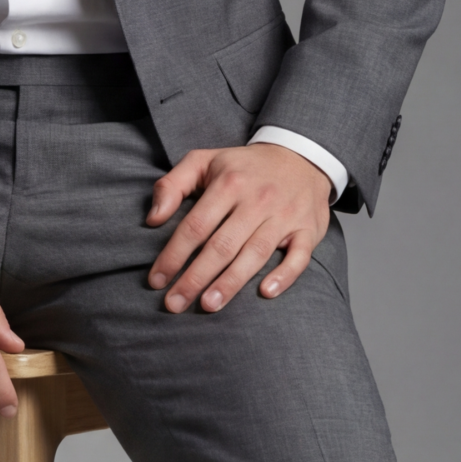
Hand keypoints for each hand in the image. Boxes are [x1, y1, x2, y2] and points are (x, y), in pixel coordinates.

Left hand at [145, 141, 330, 312]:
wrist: (301, 156)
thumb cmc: (244, 167)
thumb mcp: (204, 161)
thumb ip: (171, 185)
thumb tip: (152, 219)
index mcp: (229, 183)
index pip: (195, 226)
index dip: (173, 255)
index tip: (156, 280)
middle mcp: (257, 200)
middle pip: (222, 245)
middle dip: (195, 277)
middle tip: (175, 304)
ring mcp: (285, 216)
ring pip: (255, 254)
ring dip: (231, 282)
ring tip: (208, 305)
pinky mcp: (308, 230)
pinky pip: (299, 256)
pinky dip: (284, 275)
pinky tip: (265, 292)